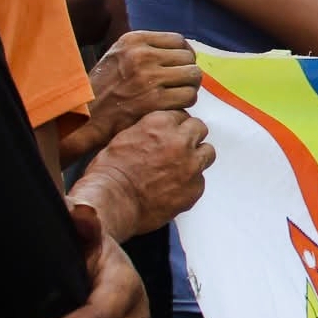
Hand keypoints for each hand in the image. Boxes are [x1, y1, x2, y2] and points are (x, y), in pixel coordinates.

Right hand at [69, 108, 214, 239]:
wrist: (112, 202)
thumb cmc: (110, 174)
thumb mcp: (123, 139)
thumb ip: (148, 132)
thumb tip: (158, 135)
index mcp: (160, 124)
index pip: (181, 115)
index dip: (175, 127)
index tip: (171, 134)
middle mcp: (180, 140)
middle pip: (199, 129)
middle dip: (190, 137)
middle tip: (179, 149)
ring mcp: (191, 164)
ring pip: (207, 153)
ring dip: (197, 157)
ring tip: (181, 168)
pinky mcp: (195, 187)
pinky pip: (200, 180)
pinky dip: (190, 183)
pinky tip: (173, 189)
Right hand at [71, 31, 201, 153]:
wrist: (87, 116)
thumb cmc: (104, 87)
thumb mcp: (119, 55)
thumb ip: (147, 49)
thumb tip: (185, 50)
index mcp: (133, 40)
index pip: (178, 40)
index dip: (184, 55)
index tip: (179, 67)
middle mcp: (142, 55)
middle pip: (189, 58)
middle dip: (187, 72)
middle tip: (177, 85)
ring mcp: (149, 77)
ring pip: (193, 76)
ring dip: (188, 88)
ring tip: (175, 95)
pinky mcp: (155, 100)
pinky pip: (189, 96)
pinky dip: (184, 103)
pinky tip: (172, 106)